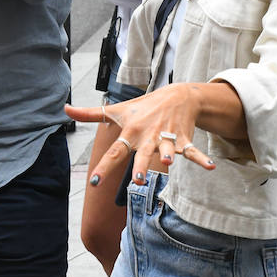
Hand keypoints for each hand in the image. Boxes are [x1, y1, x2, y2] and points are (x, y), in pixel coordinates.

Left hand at [66, 83, 216, 187]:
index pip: (114, 152)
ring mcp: (167, 137)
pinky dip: (202, 158)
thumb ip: (90, 114)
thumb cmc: (142, 107)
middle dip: (140, 166)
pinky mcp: (184, 138)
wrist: (176, 95)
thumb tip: (65, 109)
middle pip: (142, 154)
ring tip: (169, 164)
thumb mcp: (116, 111)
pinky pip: (193, 150)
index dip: (104, 167)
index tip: (94, 182)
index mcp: (131, 132)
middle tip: (137, 179)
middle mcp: (148, 135)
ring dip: (170, 156)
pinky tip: (211, 167)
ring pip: (168, 150)